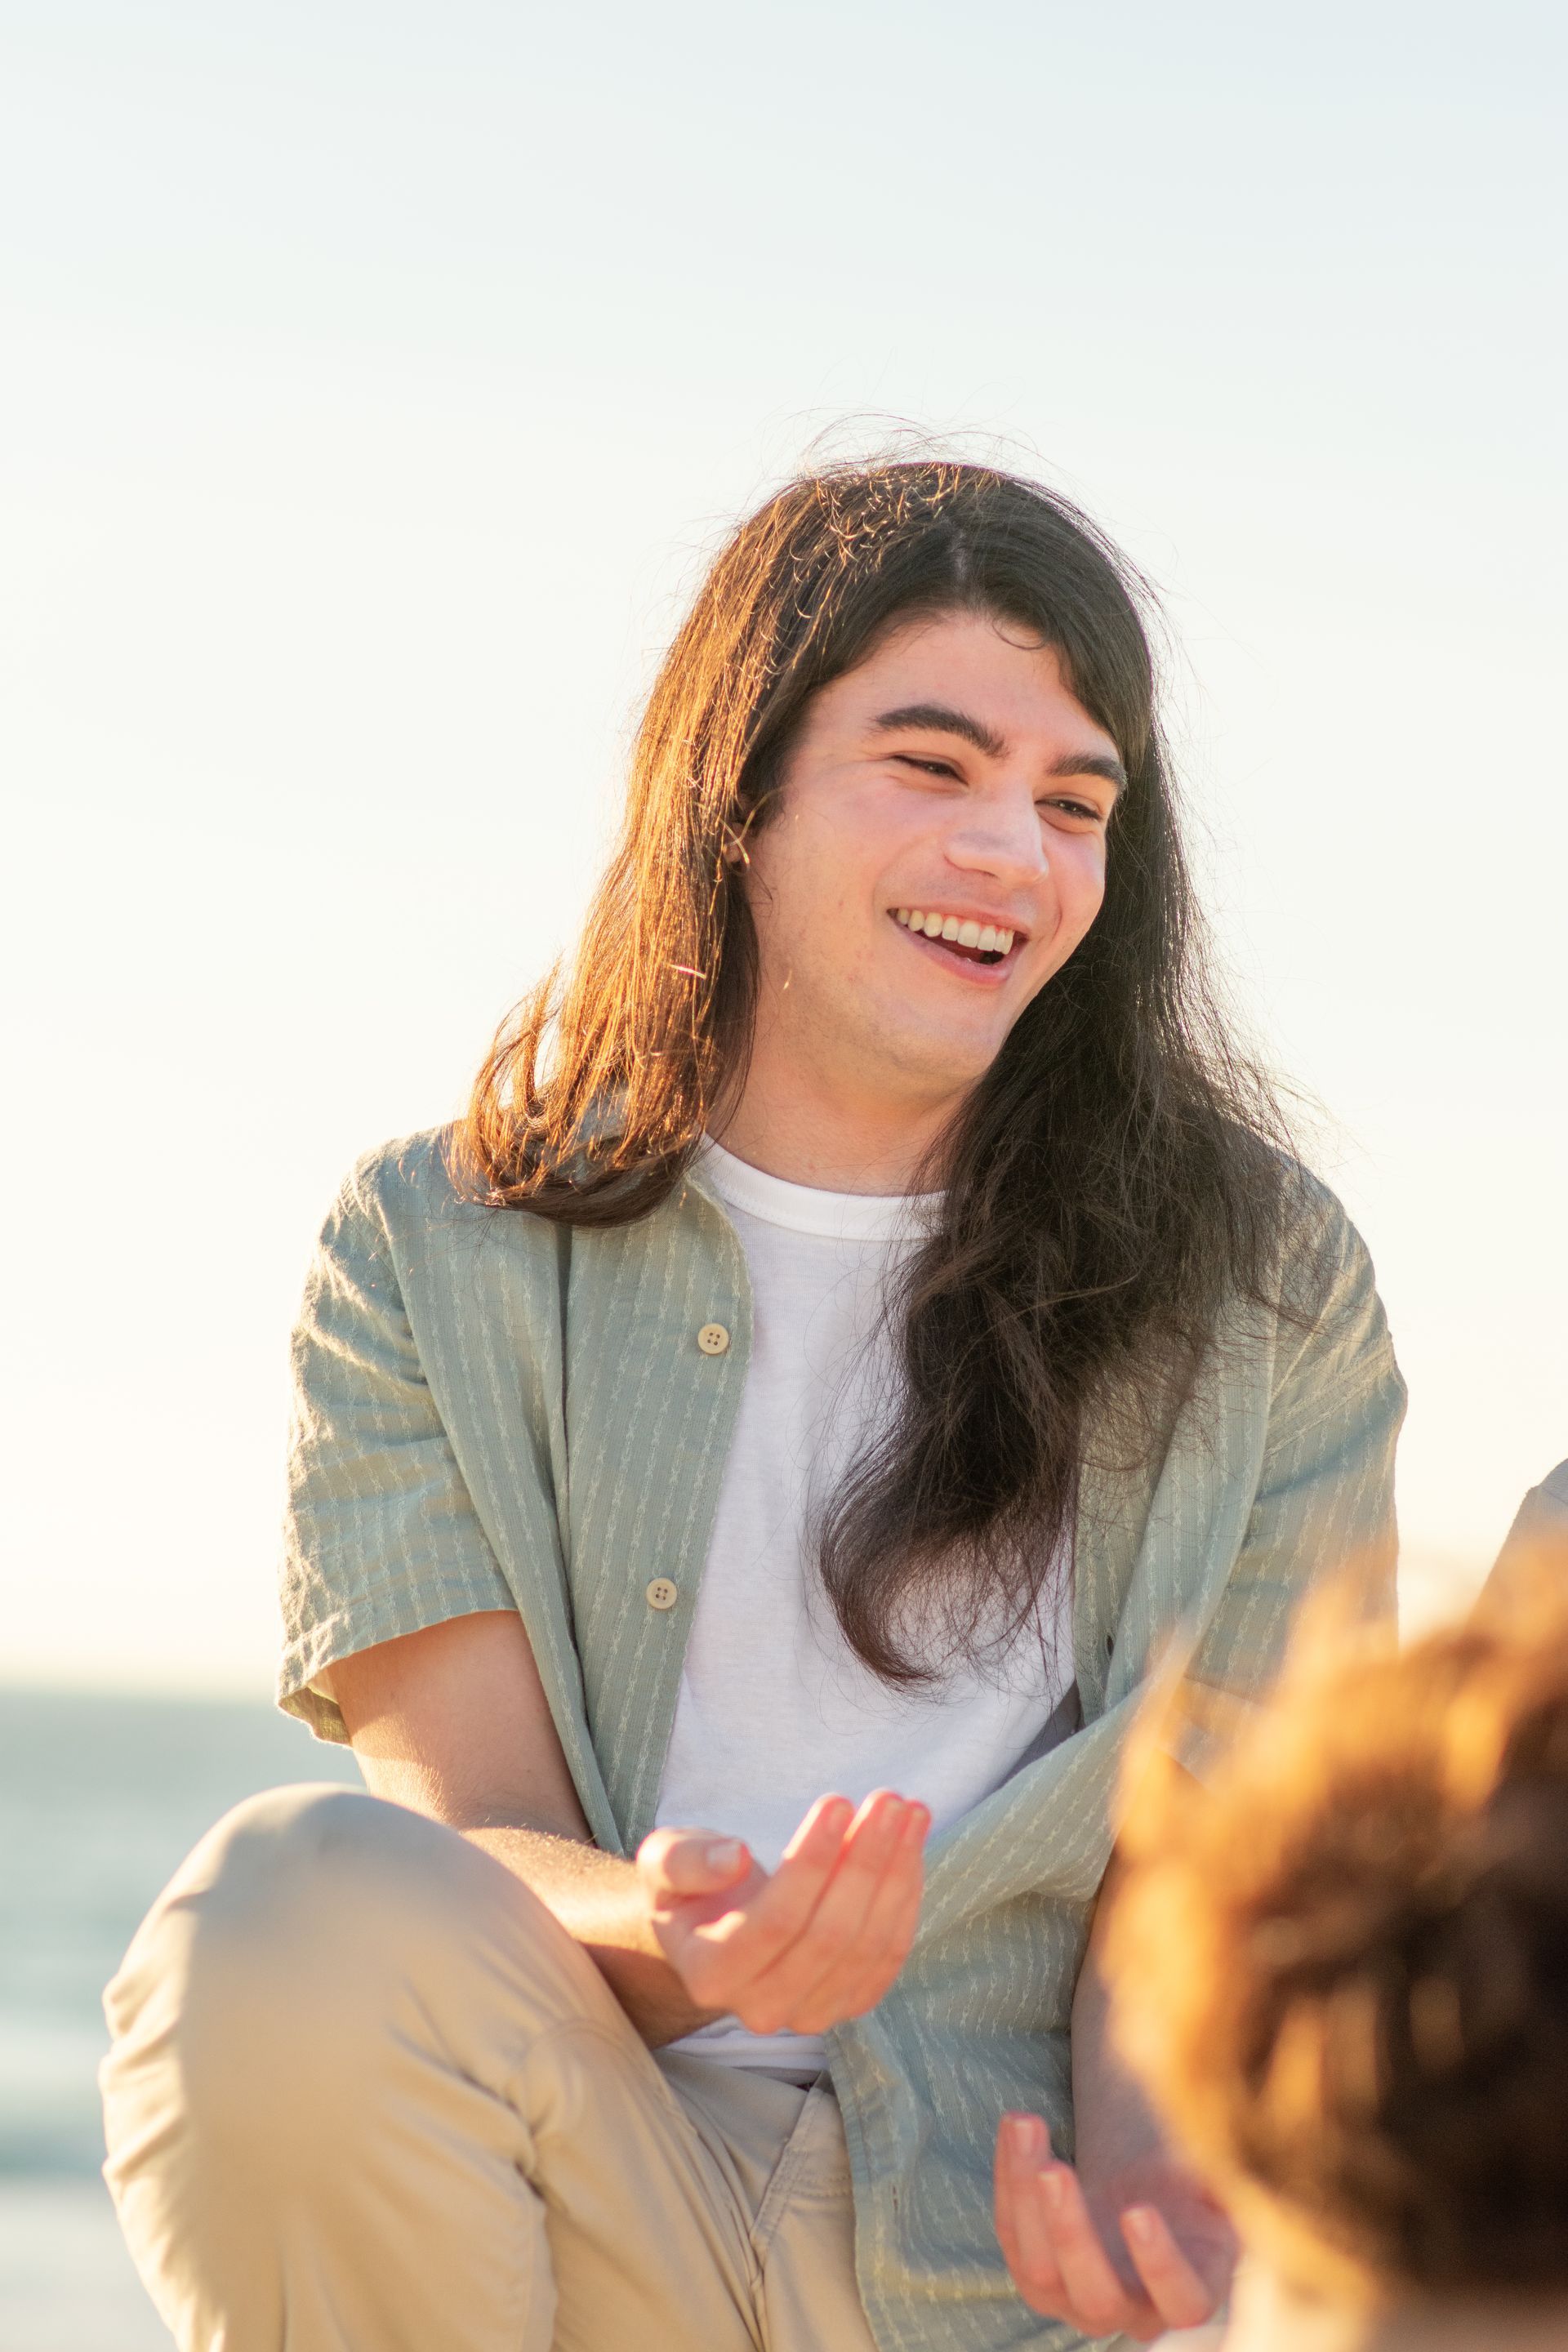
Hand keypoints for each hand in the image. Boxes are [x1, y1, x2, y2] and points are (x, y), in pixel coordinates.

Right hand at [636, 1790, 928, 2035]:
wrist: (710, 1931)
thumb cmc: (687, 1887)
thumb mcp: (664, 1861)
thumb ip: (687, 1861)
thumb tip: (735, 1857)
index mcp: (710, 1973)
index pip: (775, 1921)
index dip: (812, 1862)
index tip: (838, 1802)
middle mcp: (761, 2009)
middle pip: (829, 1936)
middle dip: (866, 1861)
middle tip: (888, 1800)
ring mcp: (809, 2014)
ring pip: (867, 1946)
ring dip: (897, 1874)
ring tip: (911, 1813)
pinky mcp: (847, 2003)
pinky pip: (889, 1956)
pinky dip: (906, 1900)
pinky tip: (911, 1849)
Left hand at [995, 2112, 1235, 2342]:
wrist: (1144, 2197)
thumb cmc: (1191, 2191)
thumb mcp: (1216, 2184)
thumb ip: (1223, 2174)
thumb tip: (1226, 2142)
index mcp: (1189, 2293)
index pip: (1181, 2302)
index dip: (1160, 2264)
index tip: (1139, 2211)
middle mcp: (1131, 2311)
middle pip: (1097, 2294)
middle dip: (1072, 2232)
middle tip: (1056, 2171)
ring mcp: (1075, 2300)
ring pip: (1040, 2269)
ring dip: (1025, 2195)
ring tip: (1026, 2124)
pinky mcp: (1034, 2274)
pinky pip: (1011, 2235)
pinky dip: (1008, 2177)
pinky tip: (1015, 2125)